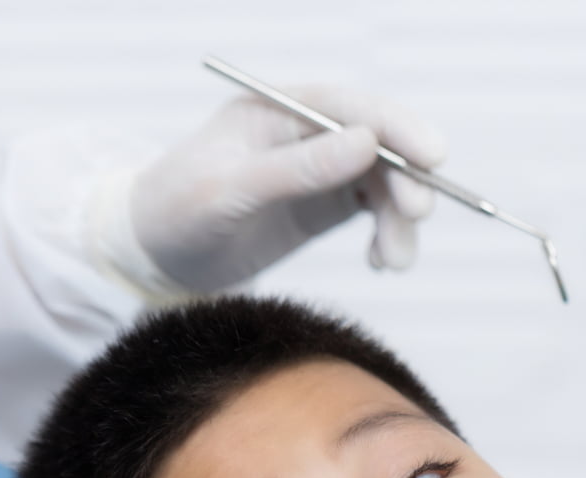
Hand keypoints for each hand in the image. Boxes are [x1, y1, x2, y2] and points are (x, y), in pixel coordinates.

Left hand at [130, 84, 445, 292]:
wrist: (153, 256)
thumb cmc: (177, 212)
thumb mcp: (230, 191)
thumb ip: (297, 169)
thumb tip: (367, 144)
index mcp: (277, 110)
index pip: (351, 107)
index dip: (397, 127)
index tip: (433, 158)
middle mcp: (304, 133)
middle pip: (378, 144)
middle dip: (406, 179)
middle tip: (416, 217)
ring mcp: (317, 168)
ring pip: (382, 182)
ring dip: (399, 219)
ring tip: (394, 261)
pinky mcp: (322, 204)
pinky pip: (373, 211)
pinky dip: (387, 235)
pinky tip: (381, 262)